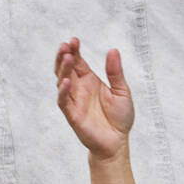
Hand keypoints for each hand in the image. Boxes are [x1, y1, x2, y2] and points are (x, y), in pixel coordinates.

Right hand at [55, 38, 134, 160]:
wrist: (118, 142)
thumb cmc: (120, 118)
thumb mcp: (122, 91)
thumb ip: (115, 73)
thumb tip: (113, 50)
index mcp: (89, 80)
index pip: (77, 61)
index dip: (74, 50)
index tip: (74, 40)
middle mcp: (79, 88)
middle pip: (65, 68)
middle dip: (64, 55)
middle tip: (66, 45)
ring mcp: (74, 100)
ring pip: (61, 81)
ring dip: (62, 69)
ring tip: (66, 57)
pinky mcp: (72, 114)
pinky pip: (63, 101)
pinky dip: (63, 91)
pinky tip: (65, 81)